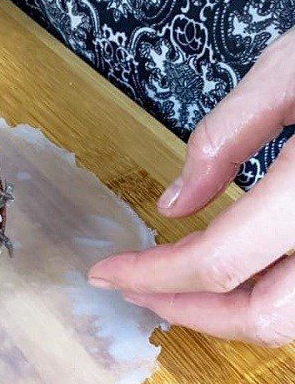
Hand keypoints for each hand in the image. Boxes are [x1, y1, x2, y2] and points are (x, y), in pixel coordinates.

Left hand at [88, 27, 294, 345]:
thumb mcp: (293, 66)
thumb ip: (226, 137)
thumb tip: (173, 205)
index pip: (218, 262)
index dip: (152, 276)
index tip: (107, 272)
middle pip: (263, 318)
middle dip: (187, 312)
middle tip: (136, 289)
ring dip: (231, 315)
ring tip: (177, 287)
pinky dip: (272, 297)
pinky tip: (239, 273)